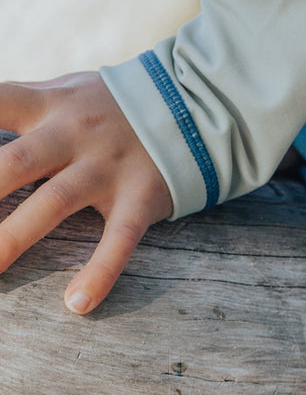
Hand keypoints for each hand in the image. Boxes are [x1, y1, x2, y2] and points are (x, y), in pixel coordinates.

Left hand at [0, 72, 172, 313]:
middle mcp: (74, 133)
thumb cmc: (116, 104)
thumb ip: (20, 104)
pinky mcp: (141, 197)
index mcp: (48, 104)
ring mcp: (108, 167)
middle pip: (9, 164)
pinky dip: (101, 271)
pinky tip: (78, 304)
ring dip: (11, 240)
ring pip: (52, 204)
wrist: (198, 104)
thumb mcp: (67, 90)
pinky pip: (120, 239)